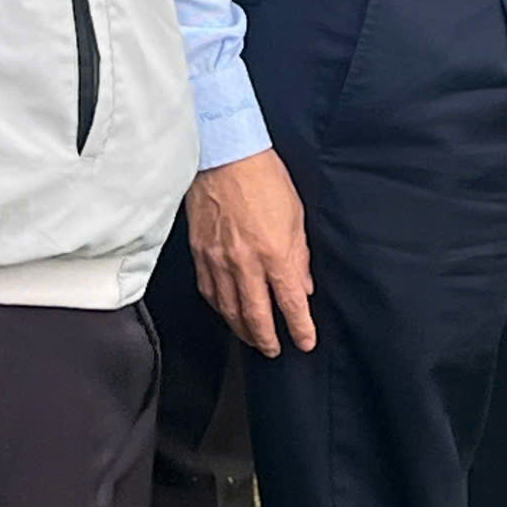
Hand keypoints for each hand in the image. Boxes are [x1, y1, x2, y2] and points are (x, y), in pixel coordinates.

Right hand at [182, 153, 314, 356]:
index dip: (300, 328)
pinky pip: (210, 292)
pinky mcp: (200, 253)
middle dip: (267, 339)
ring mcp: (219, 261)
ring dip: (242, 330)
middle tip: (275, 350)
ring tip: (252, 338)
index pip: (290, 303)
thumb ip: (299, 256)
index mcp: (275, 253)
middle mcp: (245, 264)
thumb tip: (304, 285)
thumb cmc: (264, 178)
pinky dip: (220, 308)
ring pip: (229, 310)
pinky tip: (227, 312)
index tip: (306, 342)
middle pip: (256, 317)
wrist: (225, 156)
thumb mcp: (296, 216)